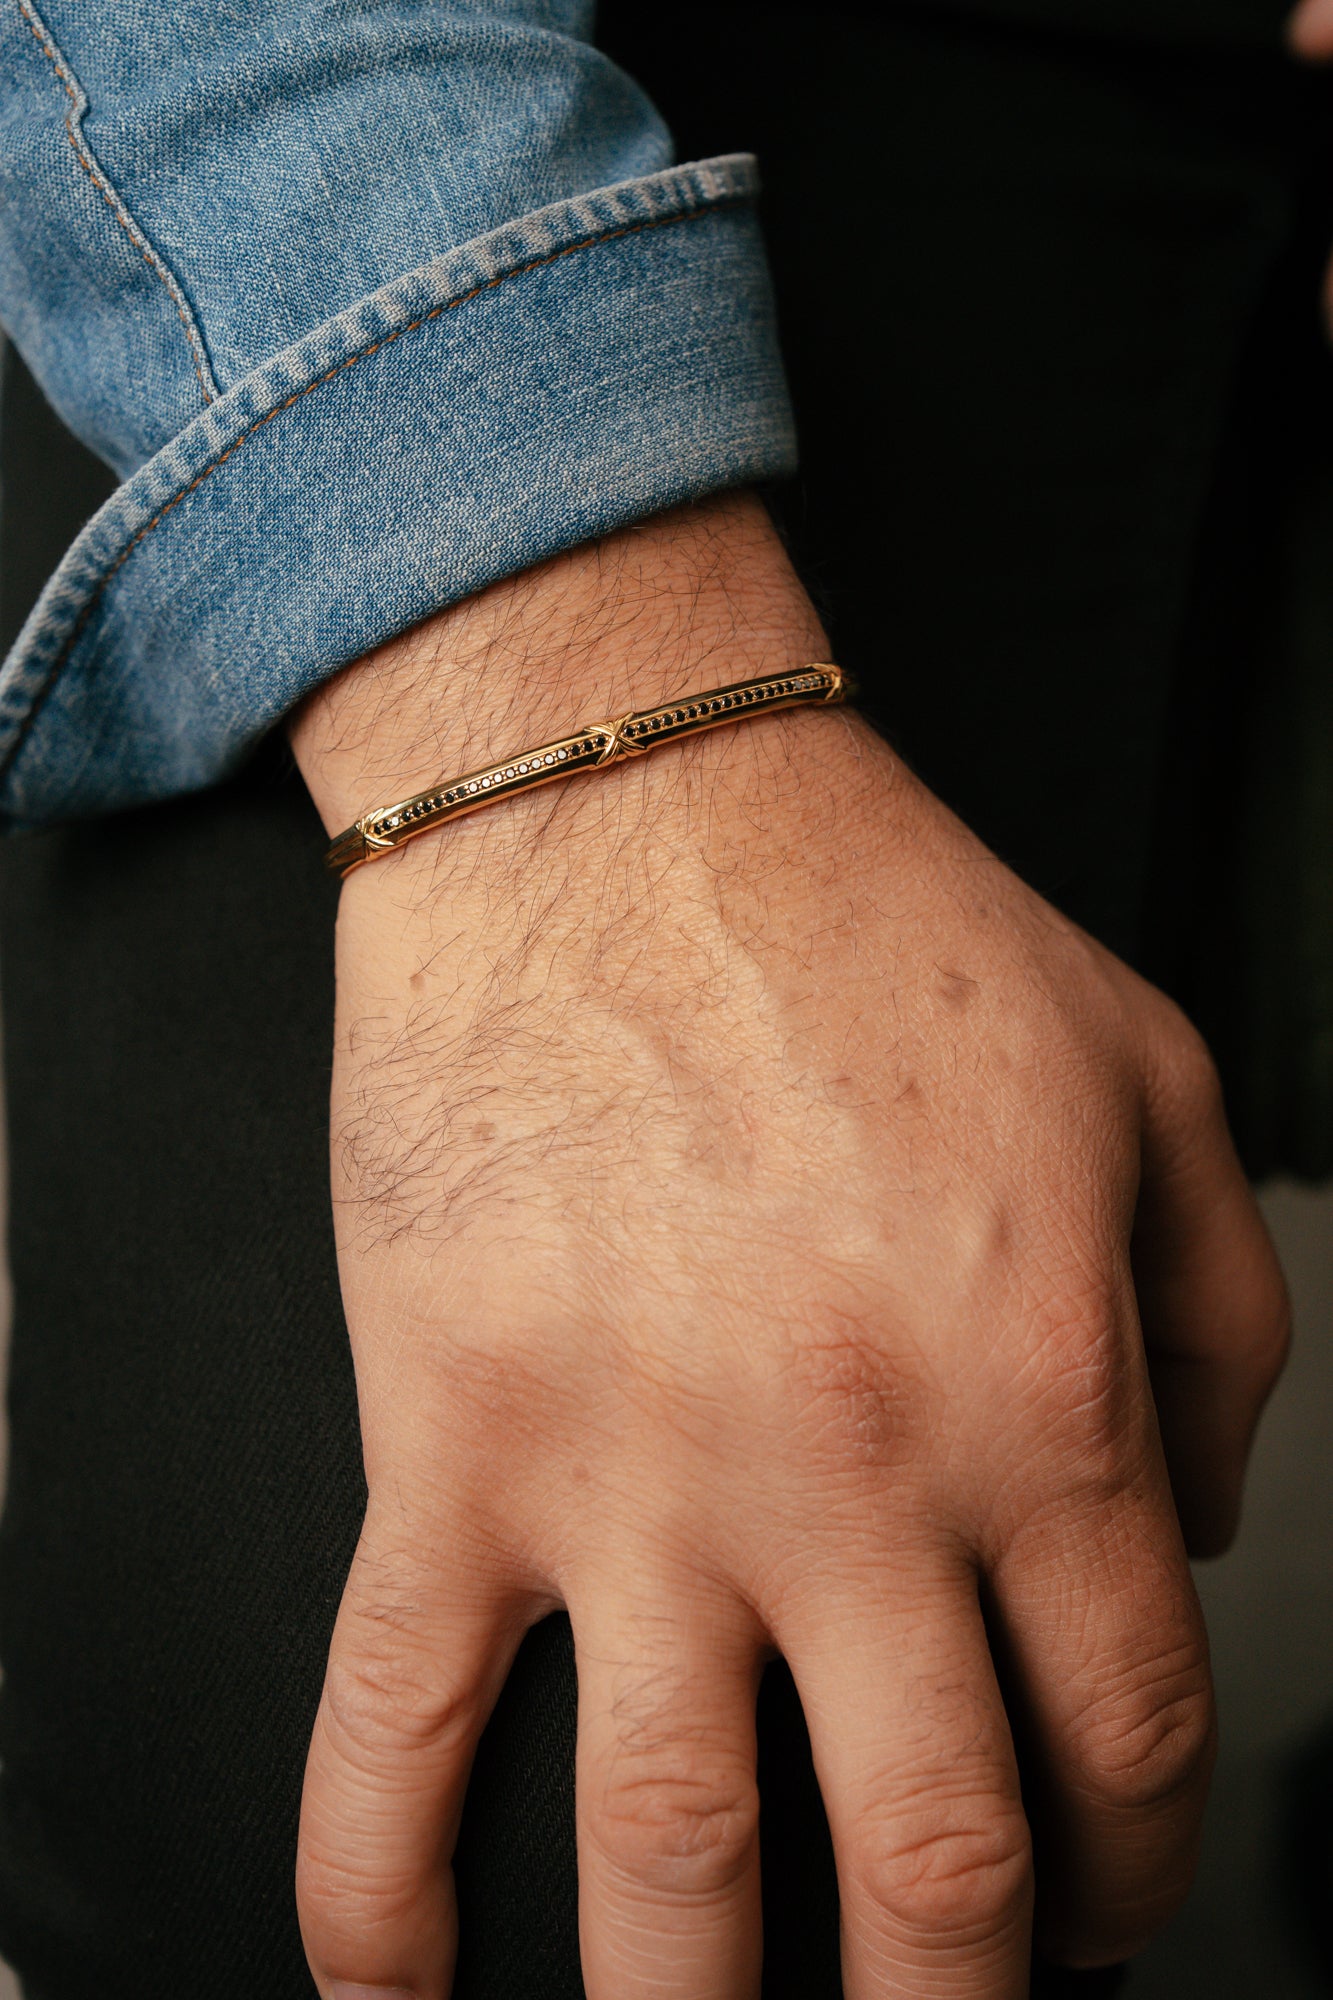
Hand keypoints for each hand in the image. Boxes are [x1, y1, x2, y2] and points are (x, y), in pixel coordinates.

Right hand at [289, 494, 1288, 1998]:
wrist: (623, 809)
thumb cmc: (874, 927)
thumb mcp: (1150, 1085)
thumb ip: (1230, 1332)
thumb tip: (1190, 1544)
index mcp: (1036, 1395)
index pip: (1123, 1738)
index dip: (1132, 1867)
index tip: (1099, 1904)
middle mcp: (843, 1474)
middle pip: (931, 1869)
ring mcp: (630, 1476)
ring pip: (672, 1862)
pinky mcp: (453, 1441)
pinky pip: (393, 1724)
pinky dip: (379, 1897)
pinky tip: (395, 1993)